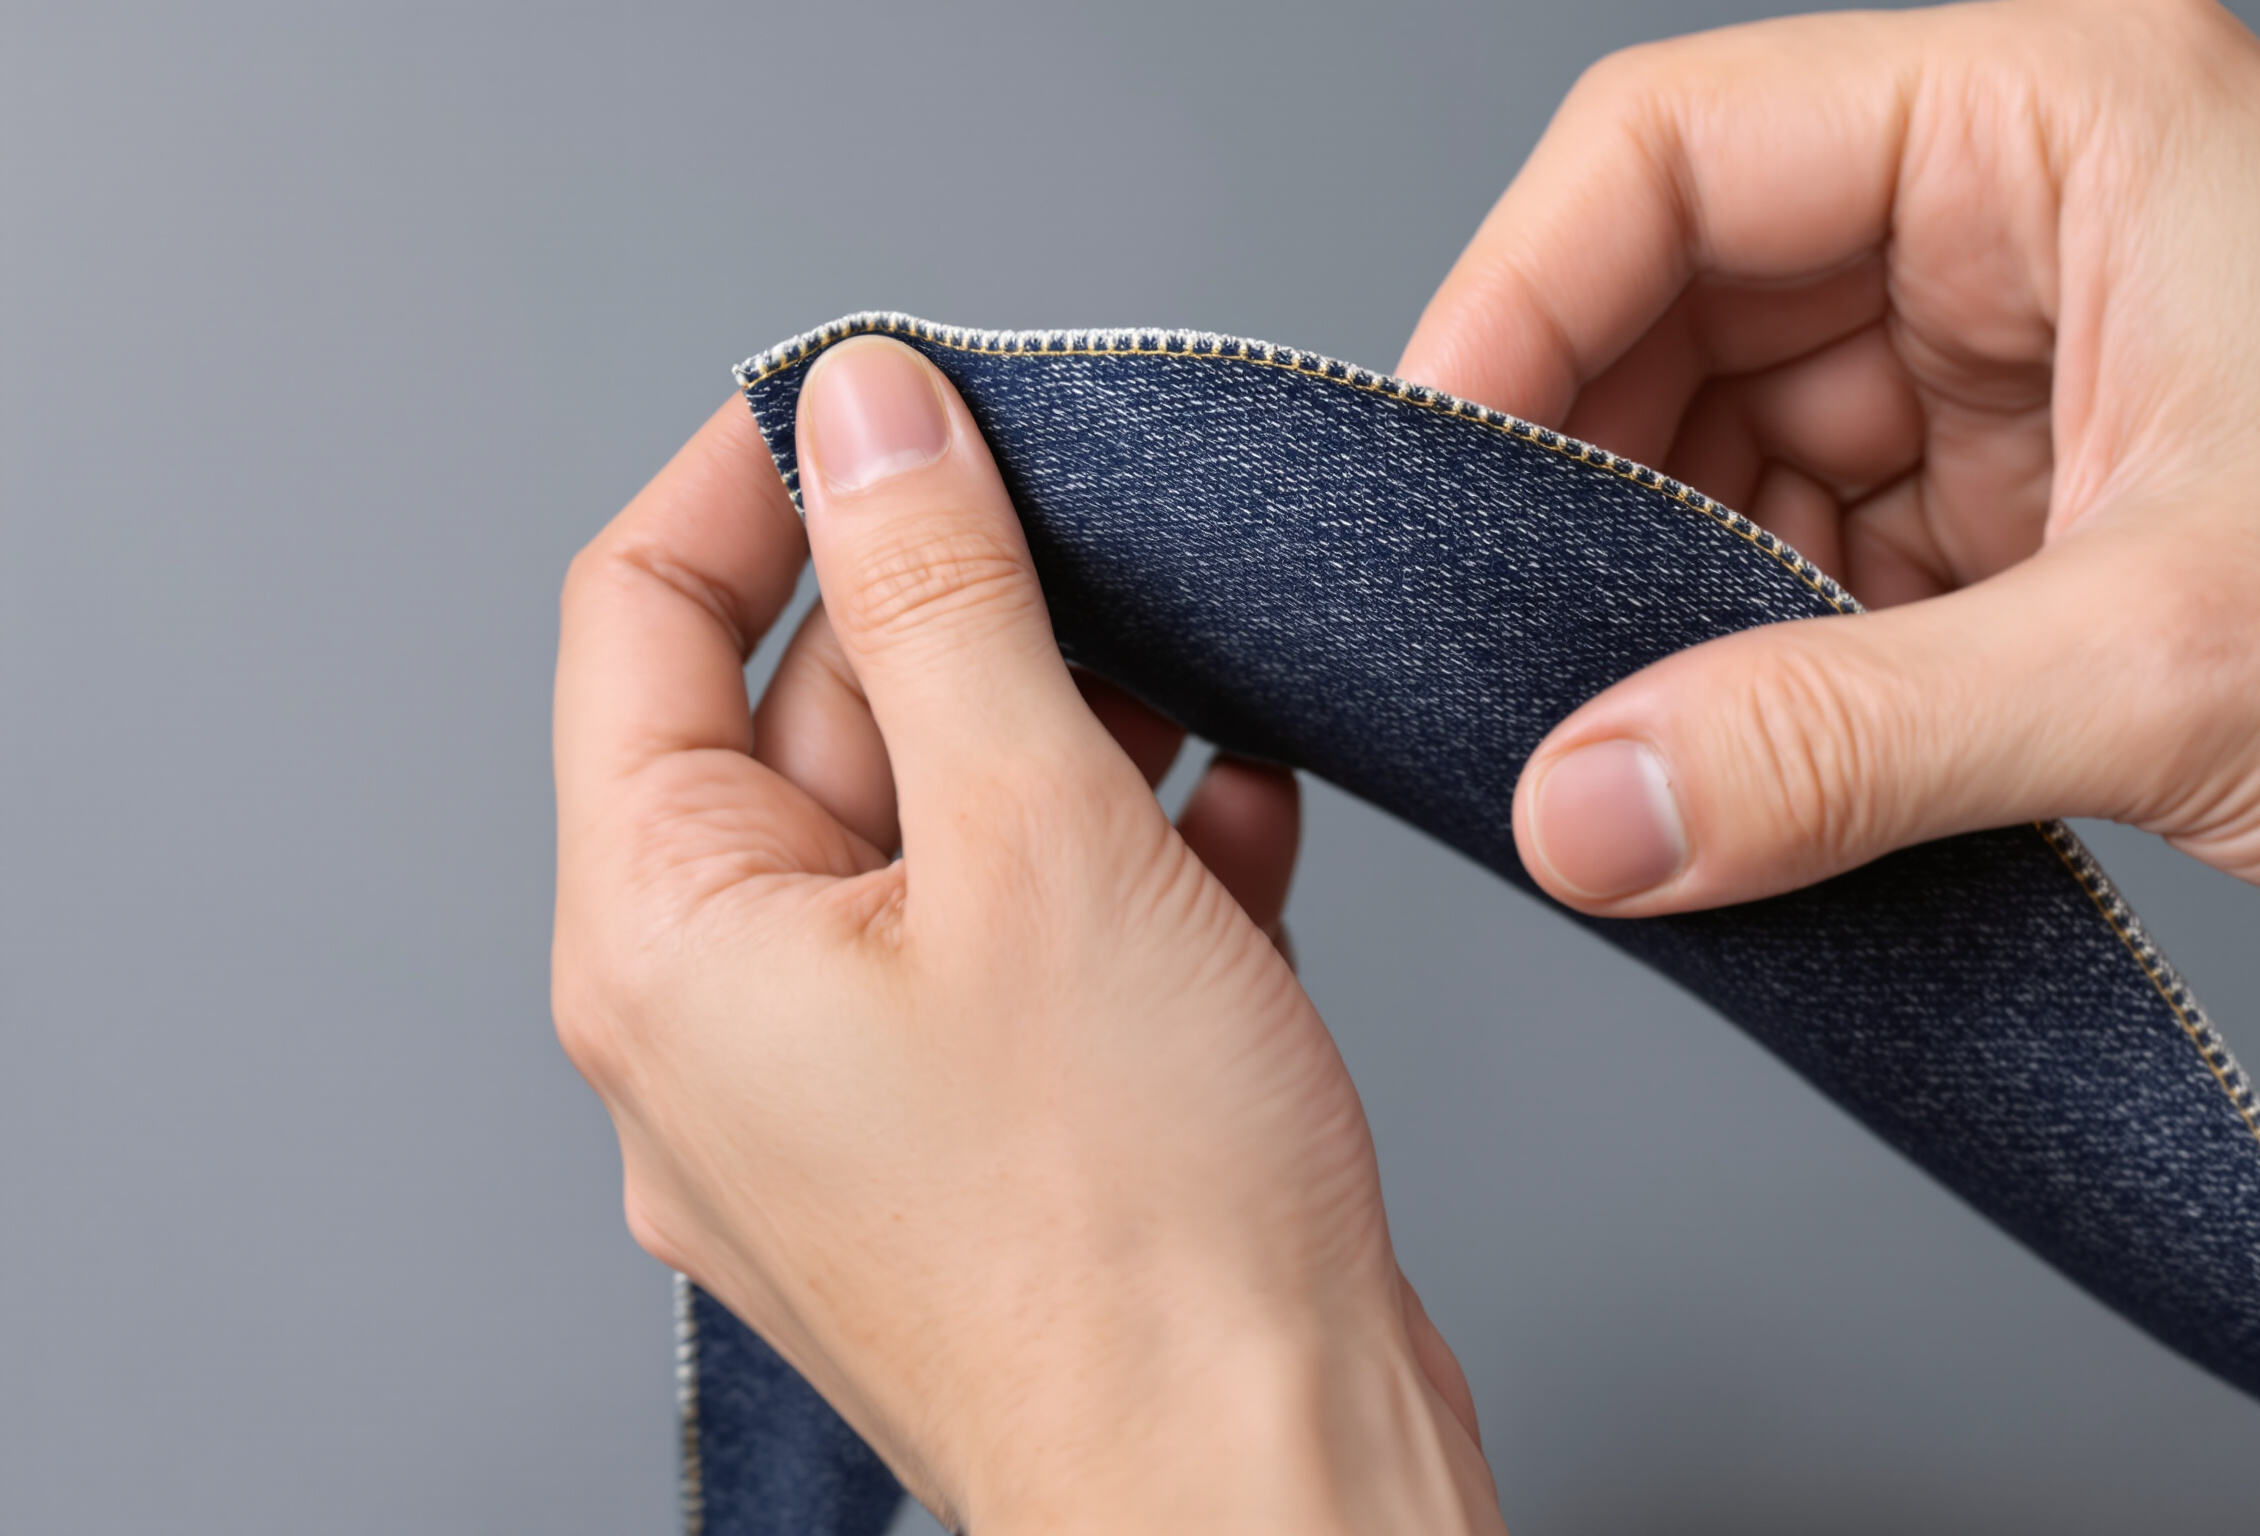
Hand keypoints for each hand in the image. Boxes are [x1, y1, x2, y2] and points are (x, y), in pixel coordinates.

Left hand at [552, 338, 1498, 1534]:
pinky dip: (1123, 859)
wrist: (1264, 1488)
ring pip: (939, 830)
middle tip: (1100, 524)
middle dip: (963, 611)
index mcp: (670, 947)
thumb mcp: (1036, 843)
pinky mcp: (995, 1133)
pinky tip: (1238, 823)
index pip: (644, 620)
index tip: (877, 394)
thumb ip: (944, 602)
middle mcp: (734, 1028)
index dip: (756, 478)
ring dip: (1068, 731)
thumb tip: (868, 416)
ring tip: (1202, 673)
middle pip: (809, 722)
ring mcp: (864, 1091)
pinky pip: (1024, 941)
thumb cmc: (1135, 1245)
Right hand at [1400, 0, 2259, 940]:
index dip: (1519, 305)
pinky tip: (1742, 761)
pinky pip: (1817, 569)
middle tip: (1513, 652)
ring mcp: (2022, 371)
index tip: (1435, 477)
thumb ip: (1839, 740)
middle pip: (1682, 306)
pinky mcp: (2034, 515)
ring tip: (1640, 735)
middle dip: (1589, 483)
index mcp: (2055, 128)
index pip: (1677, 153)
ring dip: (1673, 596)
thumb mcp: (2163, 665)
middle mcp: (2019, 224)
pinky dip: (1764, 666)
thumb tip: (1588, 808)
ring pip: (1735, 453)